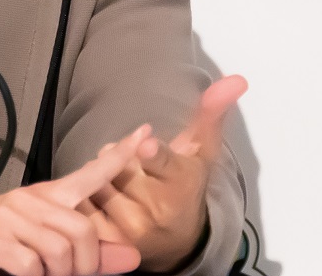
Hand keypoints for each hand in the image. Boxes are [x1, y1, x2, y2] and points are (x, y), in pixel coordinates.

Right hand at [0, 125, 151, 275]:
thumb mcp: (38, 251)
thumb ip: (85, 254)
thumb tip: (131, 258)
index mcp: (43, 199)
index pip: (87, 175)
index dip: (118, 159)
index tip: (145, 137)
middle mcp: (27, 201)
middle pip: (82, 229)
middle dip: (87, 265)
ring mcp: (7, 218)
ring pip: (61, 248)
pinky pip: (30, 264)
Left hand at [82, 75, 246, 272]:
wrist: (176, 240)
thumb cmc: (185, 186)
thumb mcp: (201, 151)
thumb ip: (211, 113)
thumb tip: (236, 80)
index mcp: (181, 183)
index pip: (166, 164)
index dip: (154, 155)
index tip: (146, 143)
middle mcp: (158, 209)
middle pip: (119, 164)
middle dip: (118, 157)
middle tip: (131, 163)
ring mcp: (132, 229)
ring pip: (98, 182)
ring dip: (100, 175)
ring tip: (118, 183)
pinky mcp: (109, 241)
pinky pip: (85, 205)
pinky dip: (85, 194)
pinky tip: (97, 196)